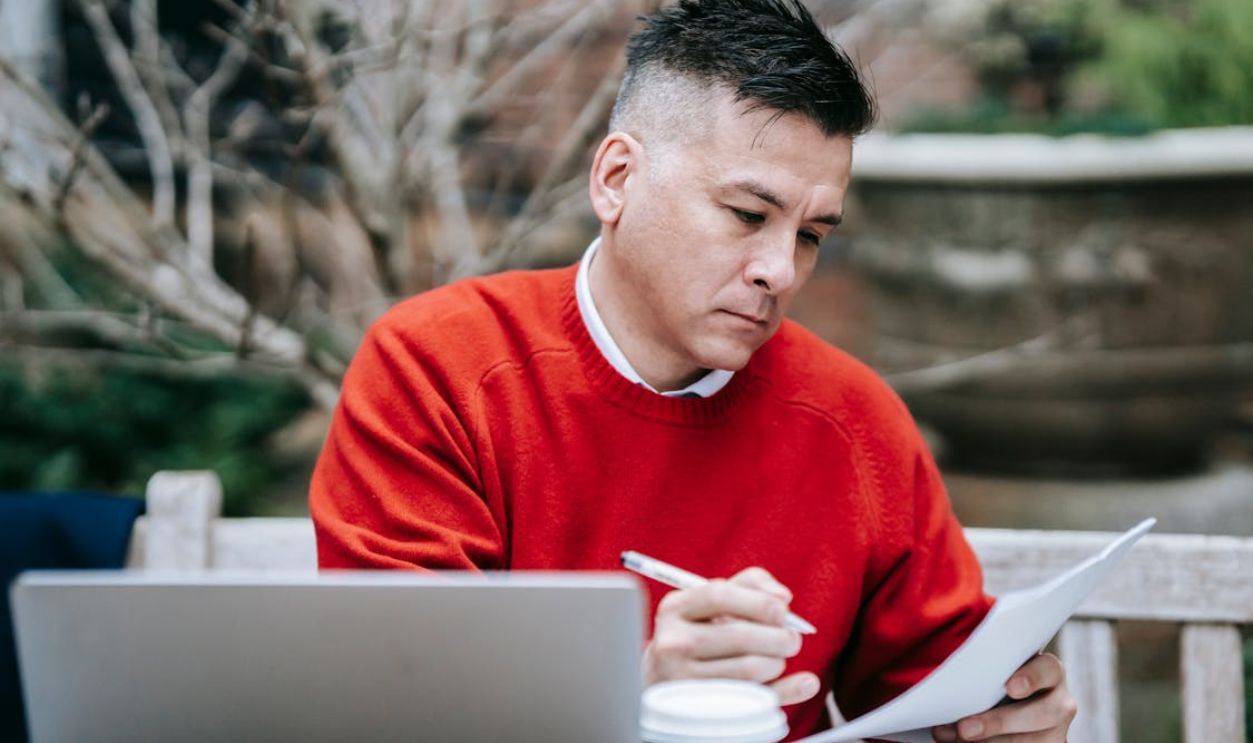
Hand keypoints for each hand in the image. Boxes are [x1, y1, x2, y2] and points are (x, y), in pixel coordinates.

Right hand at [642, 566, 820, 705]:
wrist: (663, 676)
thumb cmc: (700, 630)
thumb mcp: (714, 601)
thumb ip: (751, 584)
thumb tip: (782, 597)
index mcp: (675, 608)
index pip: (719, 596)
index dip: (758, 602)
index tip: (783, 611)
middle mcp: (672, 642)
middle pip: (738, 636)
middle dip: (778, 637)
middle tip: (791, 639)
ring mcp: (682, 677)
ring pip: (749, 669)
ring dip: (777, 663)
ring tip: (777, 659)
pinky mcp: (699, 708)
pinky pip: (753, 699)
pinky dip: (786, 690)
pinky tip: (803, 682)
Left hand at [931, 652, 1076, 741]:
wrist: (1011, 704)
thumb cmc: (996, 677)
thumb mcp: (996, 668)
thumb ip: (986, 669)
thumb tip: (948, 679)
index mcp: (1049, 671)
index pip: (1048, 668)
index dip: (1032, 678)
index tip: (1010, 687)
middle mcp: (1059, 701)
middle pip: (1041, 714)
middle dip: (999, 723)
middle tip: (965, 729)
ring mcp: (1057, 730)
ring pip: (1031, 742)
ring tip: (951, 738)